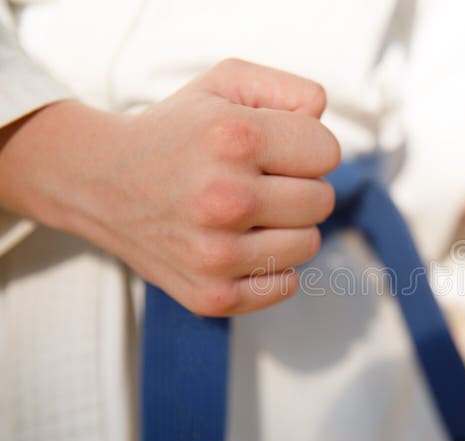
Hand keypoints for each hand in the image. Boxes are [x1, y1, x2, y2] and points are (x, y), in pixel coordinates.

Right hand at [0, 59, 339, 314]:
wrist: (99, 181)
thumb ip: (289, 89)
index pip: (327, 152)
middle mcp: (226, 199)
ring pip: (309, 244)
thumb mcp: (224, 84)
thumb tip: (322, 116)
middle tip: (258, 181)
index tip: (275, 149)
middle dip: (298, 186)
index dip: (306, 147)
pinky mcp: (212, 295)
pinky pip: (286, 285)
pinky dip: (271, 267)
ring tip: (247, 213)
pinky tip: (240, 244)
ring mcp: (218, 254)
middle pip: (322, 200)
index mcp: (234, 139)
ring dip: (287, 227)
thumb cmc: (176, 132)